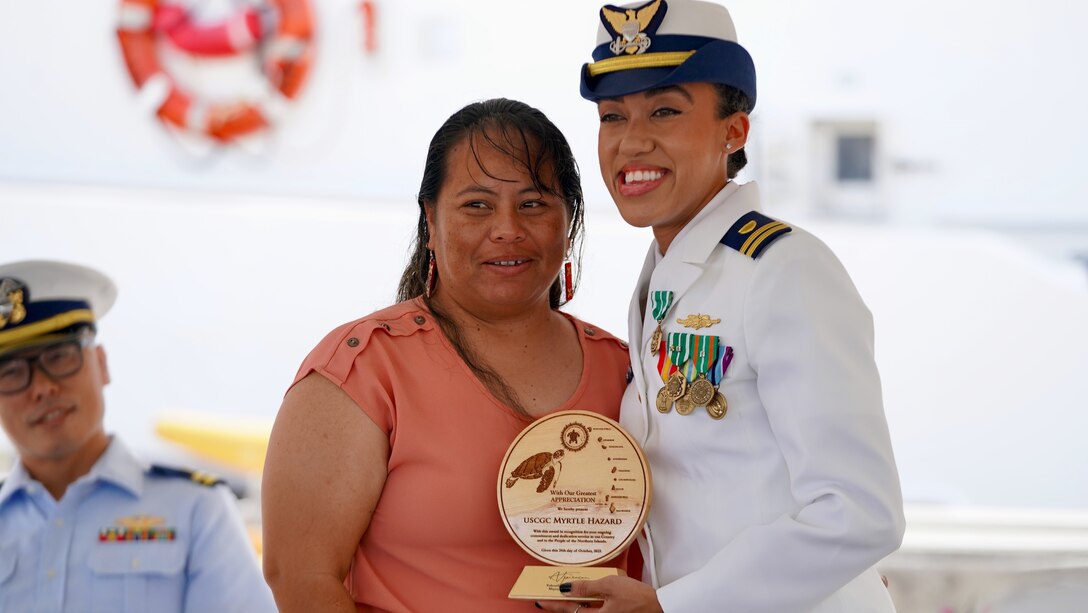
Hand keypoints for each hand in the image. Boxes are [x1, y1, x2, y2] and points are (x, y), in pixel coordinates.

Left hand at [535, 575, 662, 612]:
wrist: (660, 606)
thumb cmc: (636, 597)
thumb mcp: (609, 586)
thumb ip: (586, 587)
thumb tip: (565, 588)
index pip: (567, 610)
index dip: (552, 604)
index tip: (538, 601)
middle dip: (562, 604)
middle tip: (549, 595)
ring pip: (585, 611)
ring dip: (576, 601)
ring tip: (567, 591)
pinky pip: (596, 609)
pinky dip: (589, 601)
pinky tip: (589, 591)